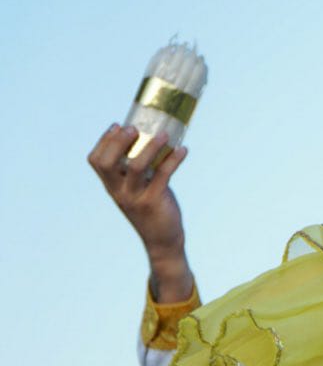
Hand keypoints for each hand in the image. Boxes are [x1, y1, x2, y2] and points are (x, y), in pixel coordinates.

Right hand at [88, 124, 187, 256]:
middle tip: (134, 128)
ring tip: (165, 135)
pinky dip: (174, 160)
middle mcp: (119, 191)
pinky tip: (183, 150)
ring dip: (151, 147)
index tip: (117, 125)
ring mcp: (135, 197)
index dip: (104, 141)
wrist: (162, 240)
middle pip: (107, 163)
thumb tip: (151, 139)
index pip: (96, 161)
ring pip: (136, 166)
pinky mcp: (154, 201)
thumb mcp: (136, 189)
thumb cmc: (151, 208)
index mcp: (111, 186)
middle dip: (118, 142)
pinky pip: (163, 175)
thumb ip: (136, 171)